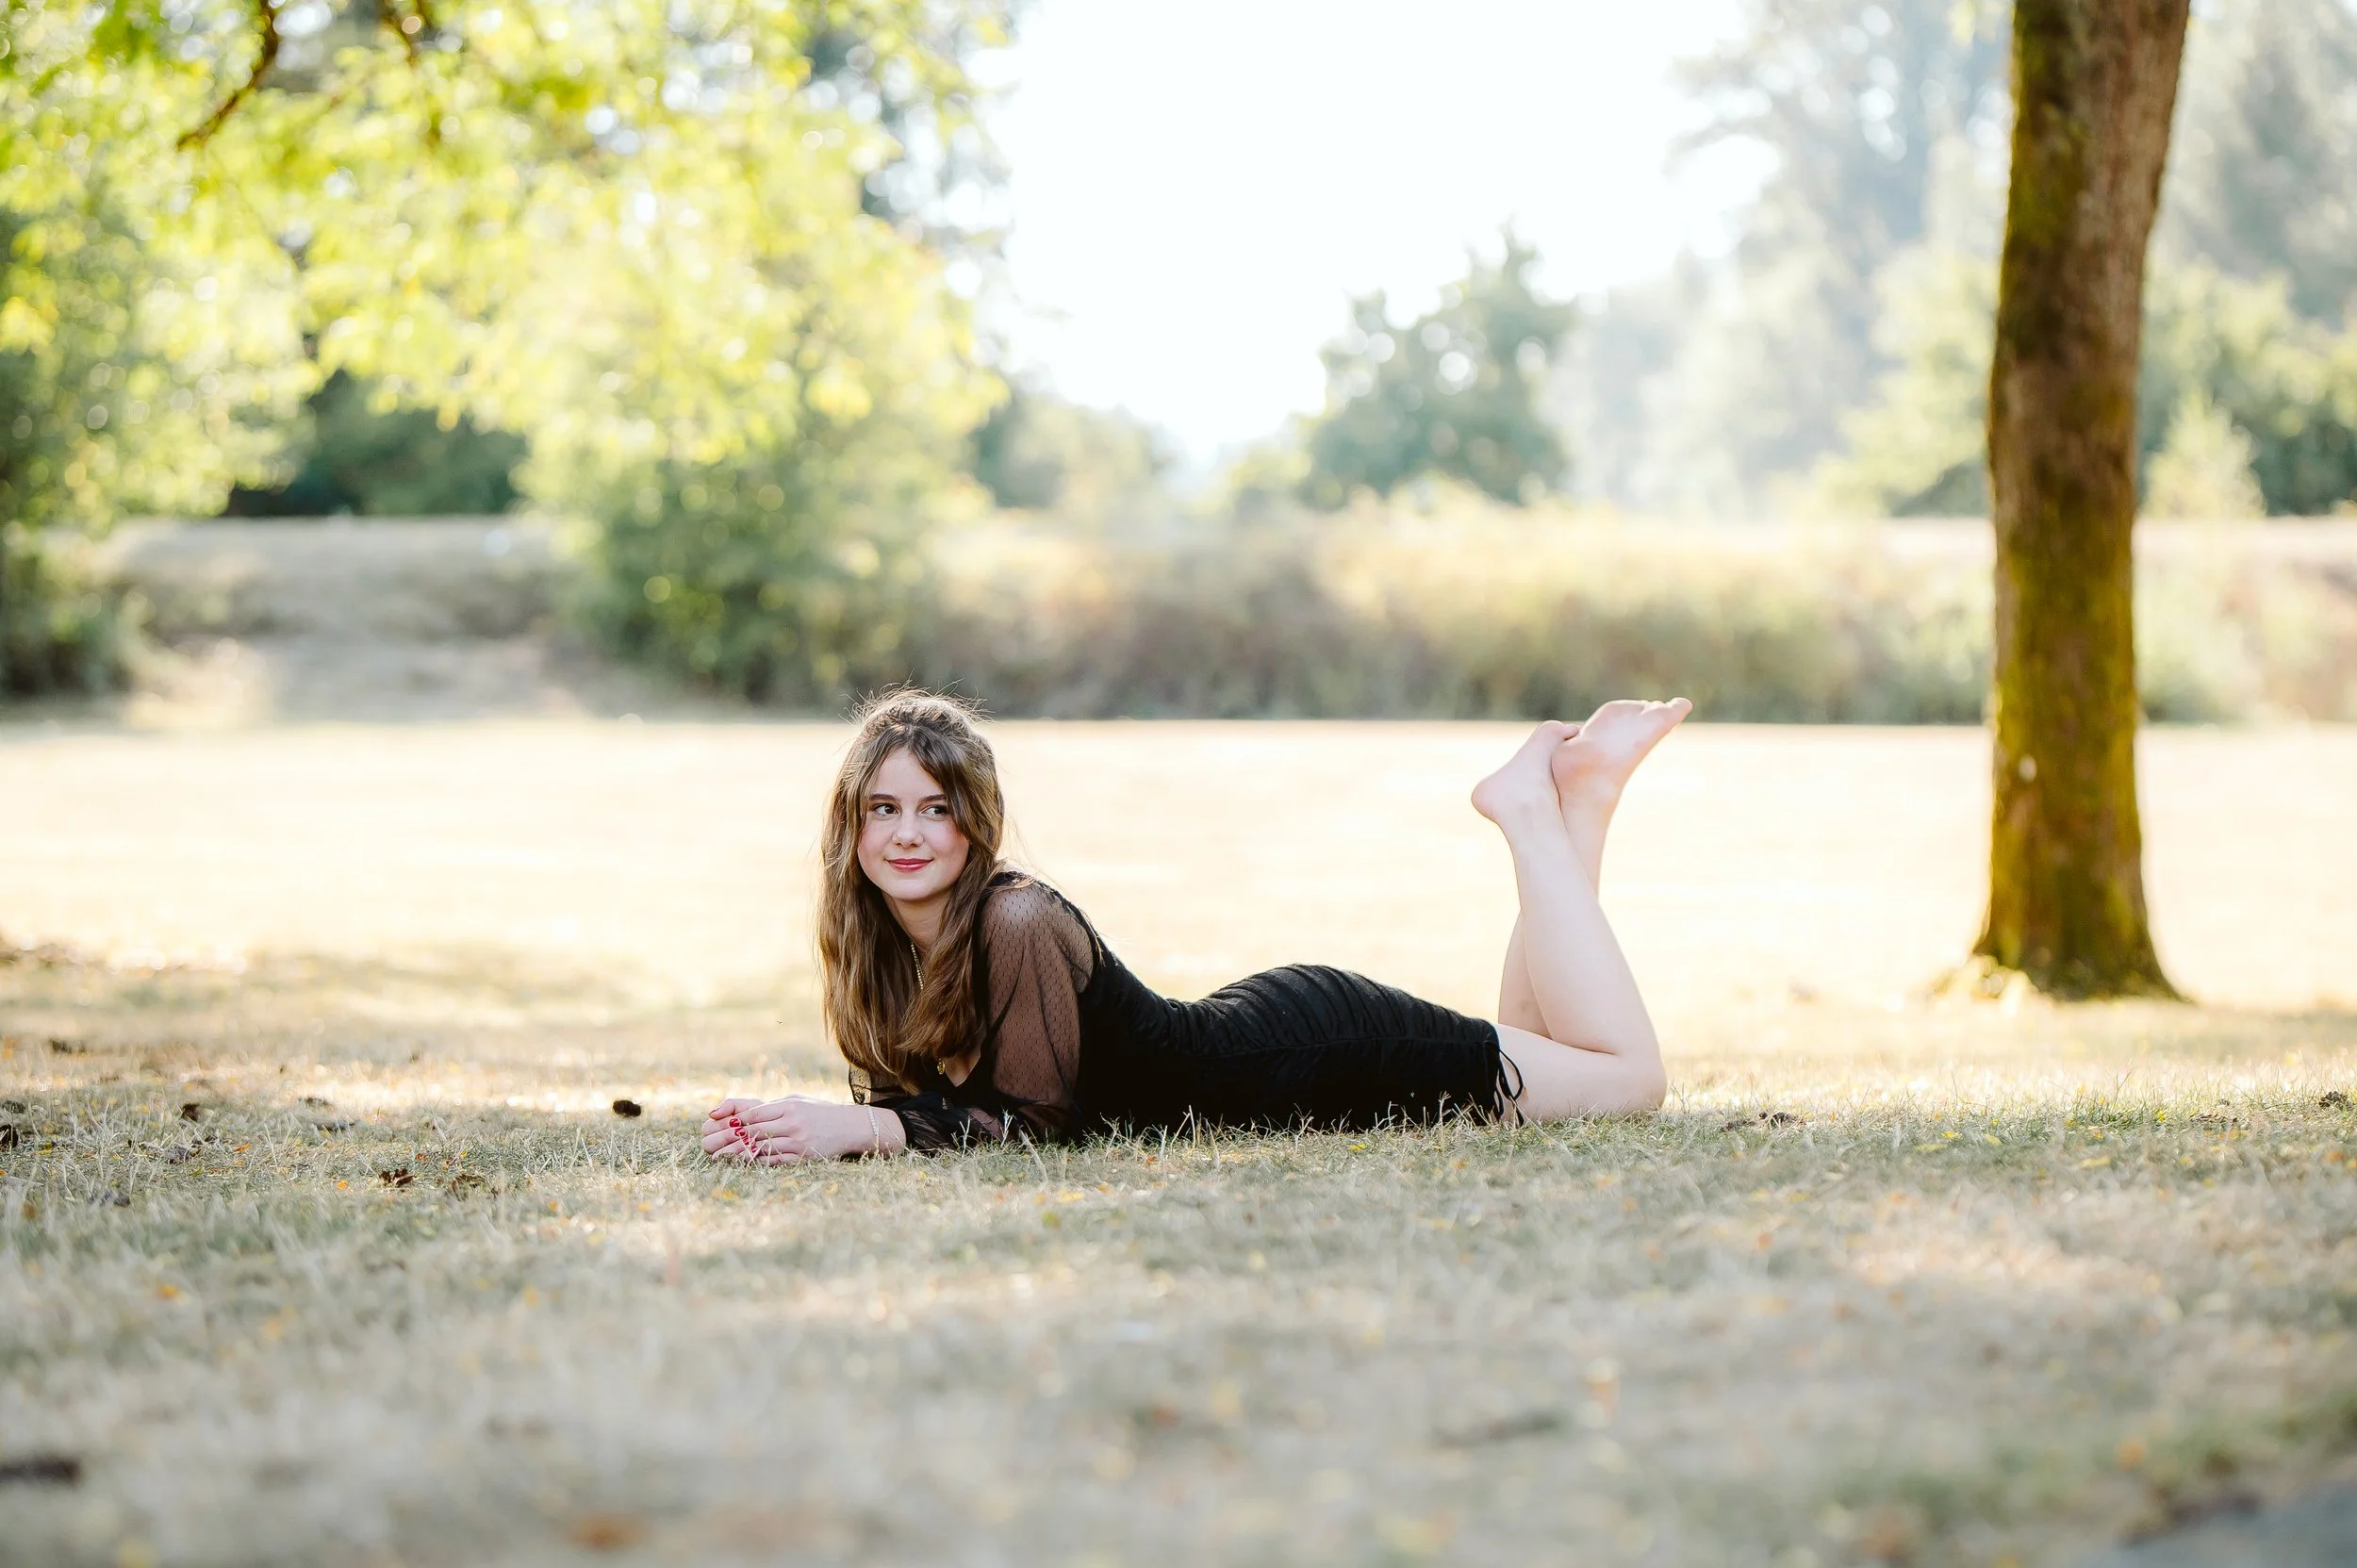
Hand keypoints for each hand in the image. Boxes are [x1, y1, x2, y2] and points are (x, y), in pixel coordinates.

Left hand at [702, 1095, 885, 1164]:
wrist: (850, 1126)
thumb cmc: (820, 1112)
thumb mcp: (798, 1101)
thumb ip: (773, 1106)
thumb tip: (743, 1113)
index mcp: (789, 1107)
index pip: (754, 1114)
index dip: (732, 1120)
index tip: (714, 1125)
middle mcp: (792, 1123)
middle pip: (753, 1132)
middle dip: (727, 1139)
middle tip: (707, 1146)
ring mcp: (798, 1142)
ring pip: (761, 1148)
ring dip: (737, 1154)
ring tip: (719, 1158)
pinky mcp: (803, 1157)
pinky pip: (775, 1161)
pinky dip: (757, 1163)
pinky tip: (742, 1165)